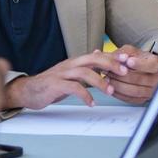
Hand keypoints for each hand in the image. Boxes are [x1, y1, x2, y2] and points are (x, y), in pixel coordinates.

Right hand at [5, 52, 125, 109]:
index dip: (114, 57)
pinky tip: (91, 102)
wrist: (28, 91)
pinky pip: (73, 88)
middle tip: (124, 72)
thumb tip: (102, 61)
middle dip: (111, 64)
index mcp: (76, 62)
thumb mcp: (72, 75)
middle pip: (93, 59)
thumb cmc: (51, 84)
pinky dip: (85, 95)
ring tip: (110, 91)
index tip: (128, 61)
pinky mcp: (55, 85)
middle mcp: (70, 65)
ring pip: (84, 72)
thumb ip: (87, 68)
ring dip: (100, 81)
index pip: (98, 55)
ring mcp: (62, 74)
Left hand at [106, 45, 157, 104]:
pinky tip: (111, 87)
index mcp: (157, 64)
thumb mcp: (131, 51)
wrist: (141, 69)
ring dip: (118, 85)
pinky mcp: (143, 99)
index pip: (151, 66)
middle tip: (109, 70)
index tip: (128, 61)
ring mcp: (151, 91)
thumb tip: (117, 57)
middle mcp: (156, 79)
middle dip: (121, 75)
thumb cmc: (137, 59)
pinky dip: (118, 94)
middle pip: (139, 79)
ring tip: (107, 79)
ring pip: (133, 91)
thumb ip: (123, 53)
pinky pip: (130, 99)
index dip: (139, 64)